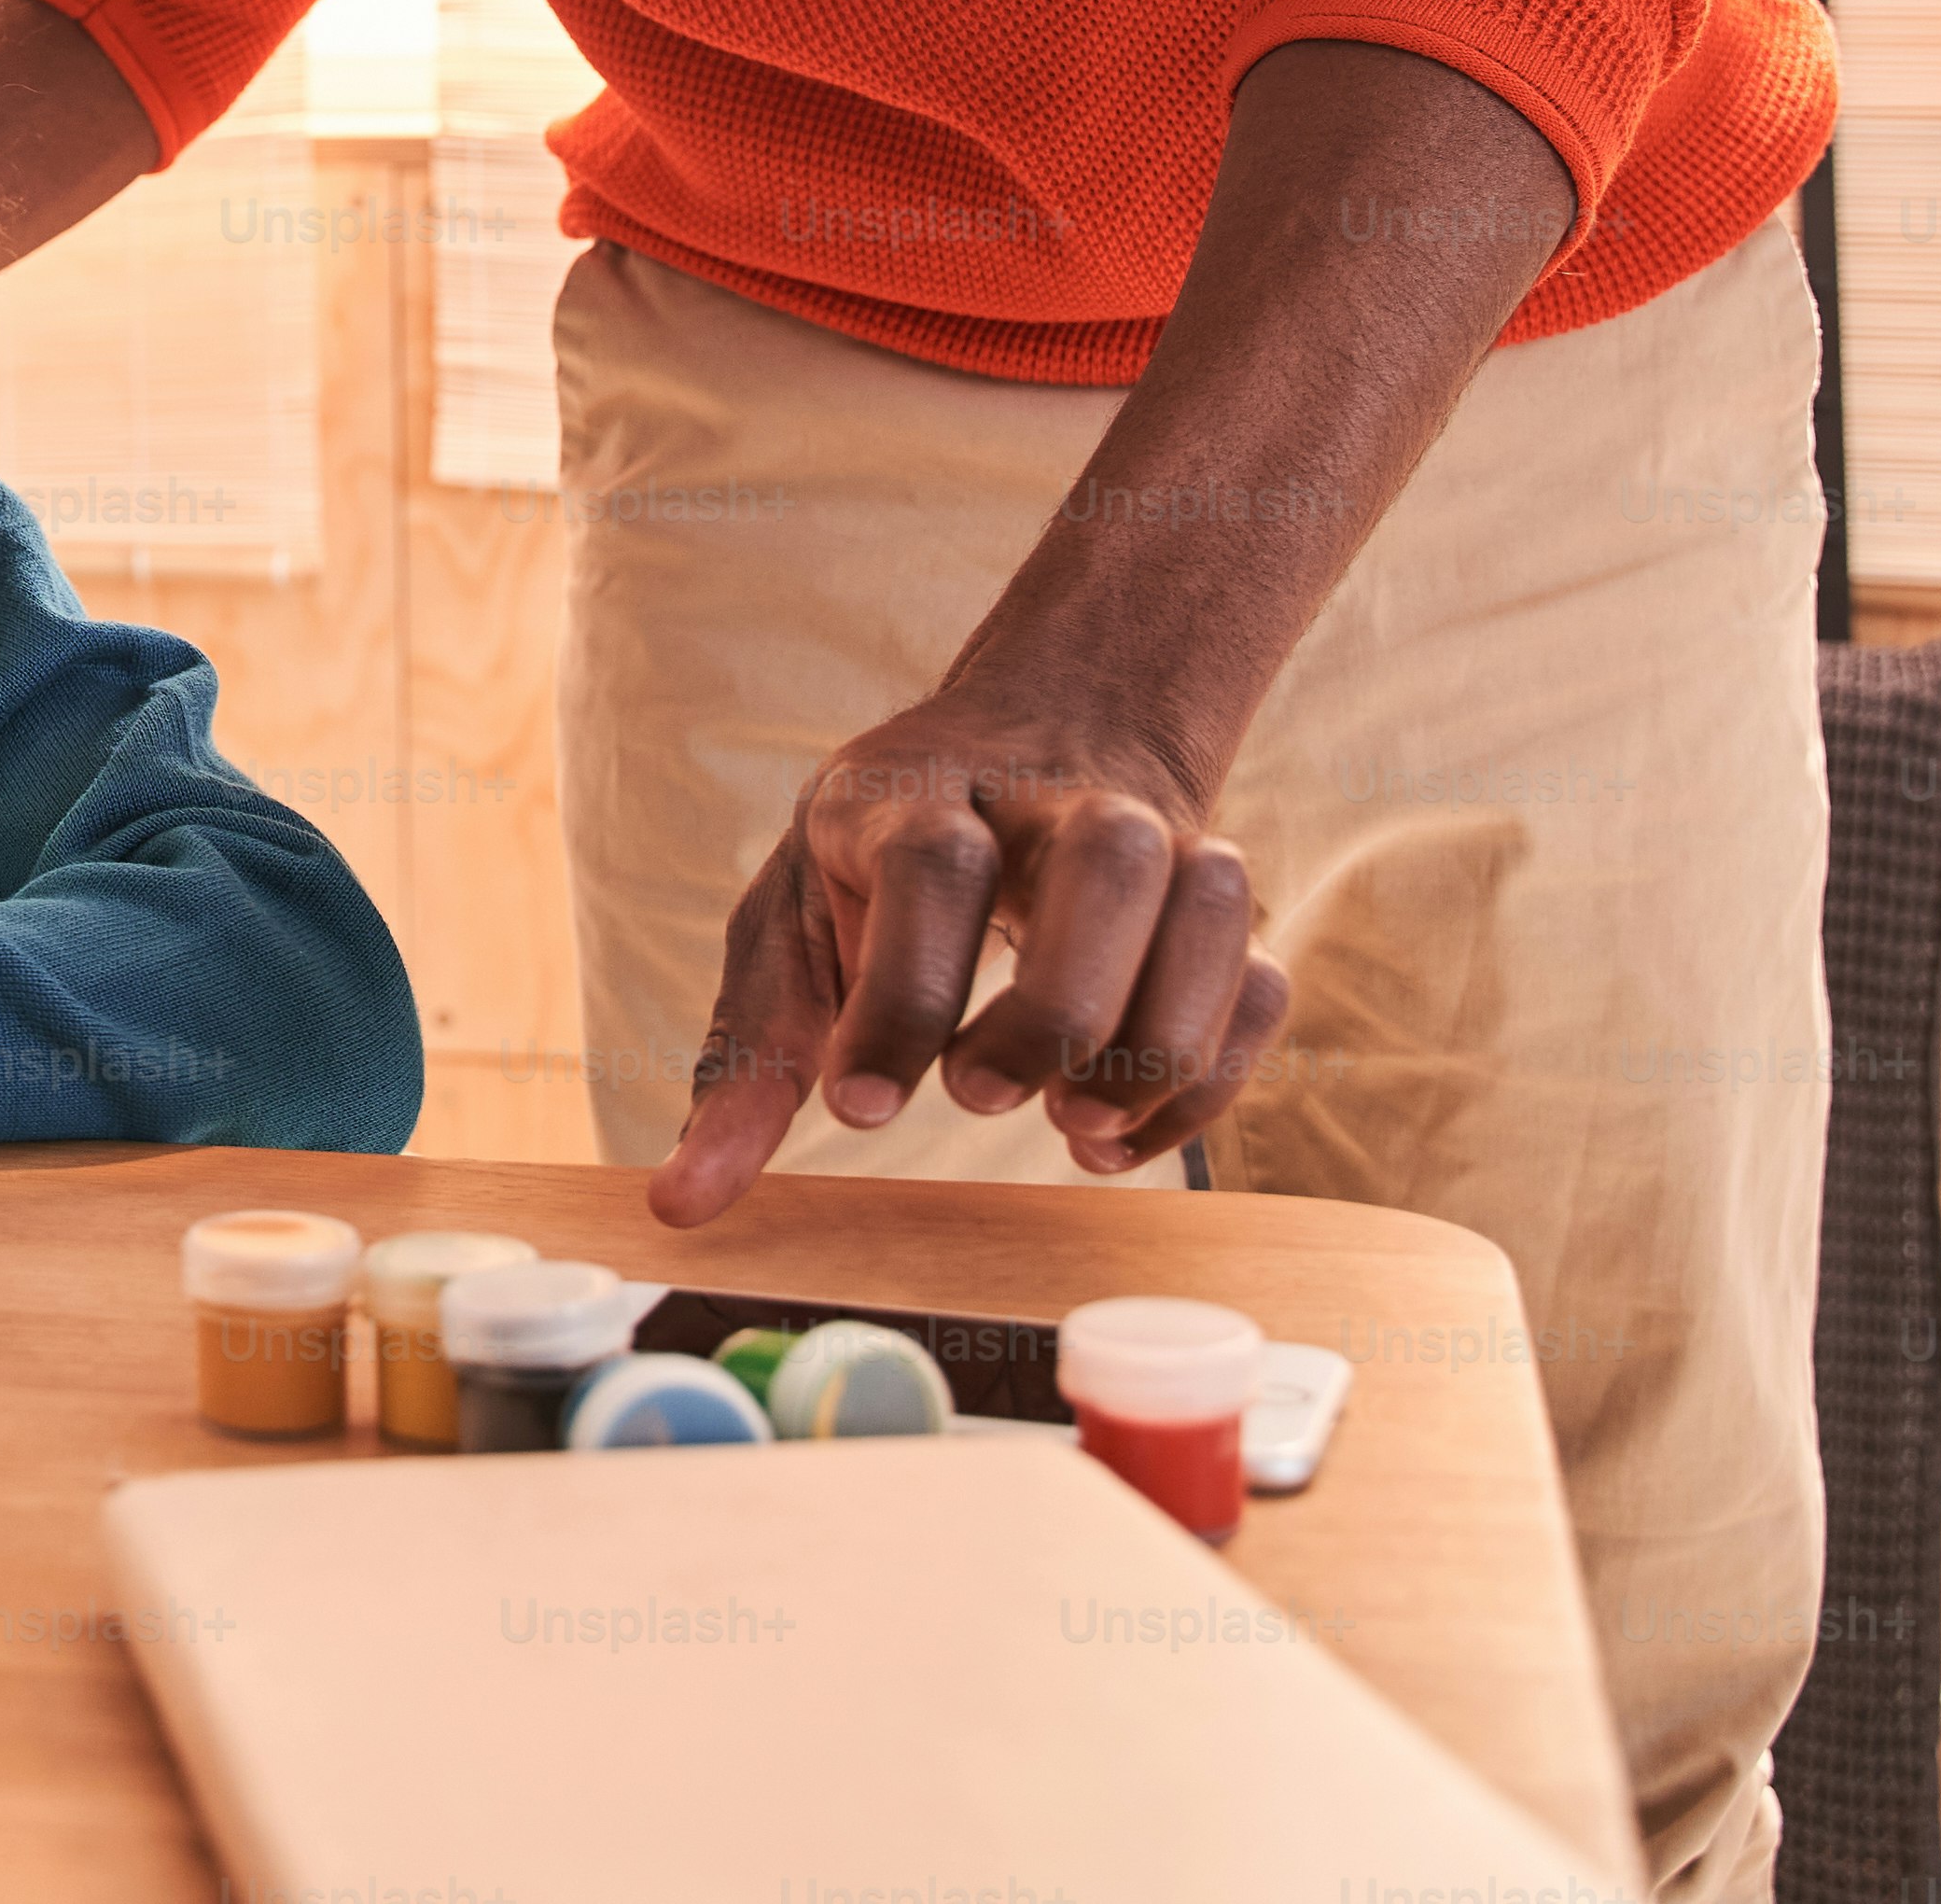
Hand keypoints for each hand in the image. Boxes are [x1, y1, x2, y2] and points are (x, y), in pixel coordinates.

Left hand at [647, 664, 1290, 1224]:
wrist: (1038, 735)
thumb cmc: (884, 858)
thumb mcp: (794, 927)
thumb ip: (749, 1064)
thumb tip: (681, 1206)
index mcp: (917, 794)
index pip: (933, 867)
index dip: (903, 994)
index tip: (864, 1109)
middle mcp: (1057, 802)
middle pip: (1107, 866)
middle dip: (1055, 1006)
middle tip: (983, 1096)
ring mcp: (1161, 840)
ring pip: (1210, 906)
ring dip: (1155, 1043)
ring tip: (1069, 1127)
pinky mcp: (1221, 905)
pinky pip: (1259, 986)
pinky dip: (1206, 1080)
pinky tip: (1117, 1136)